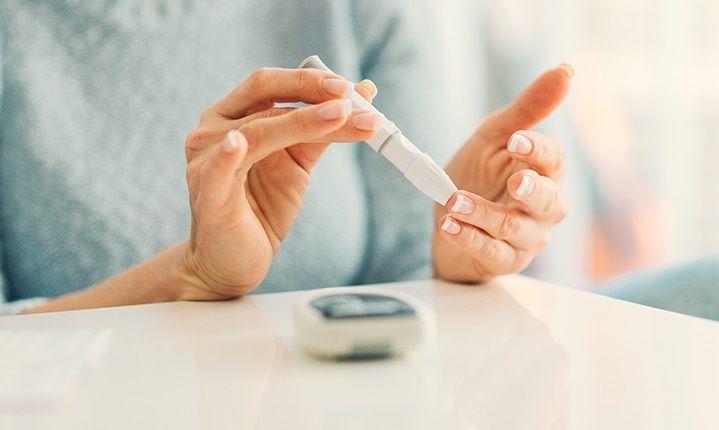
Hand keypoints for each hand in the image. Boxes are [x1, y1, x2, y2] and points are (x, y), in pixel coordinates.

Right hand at [178, 68, 377, 298]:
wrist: (232, 263)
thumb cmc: (261, 209)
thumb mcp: (297, 164)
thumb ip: (323, 131)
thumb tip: (364, 95)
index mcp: (232, 116)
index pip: (270, 84)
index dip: (309, 80)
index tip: (351, 87)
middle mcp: (213, 131)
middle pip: (263, 96)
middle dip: (309, 91)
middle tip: (348, 96)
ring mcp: (205, 161)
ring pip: (257, 132)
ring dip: (302, 122)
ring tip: (341, 116)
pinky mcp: (207, 195)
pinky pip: (218, 170)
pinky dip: (228, 155)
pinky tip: (238, 143)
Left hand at [433, 65, 572, 281]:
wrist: (449, 221)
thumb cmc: (478, 177)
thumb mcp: (495, 138)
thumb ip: (527, 109)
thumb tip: (565, 70)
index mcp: (544, 174)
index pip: (554, 162)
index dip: (538, 151)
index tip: (516, 140)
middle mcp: (543, 209)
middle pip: (550, 201)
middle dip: (533, 191)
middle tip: (515, 181)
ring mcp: (526, 238)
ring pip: (516, 229)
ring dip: (486, 214)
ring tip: (456, 200)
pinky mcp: (502, 260)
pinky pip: (490, 251)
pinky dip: (468, 238)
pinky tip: (449, 225)